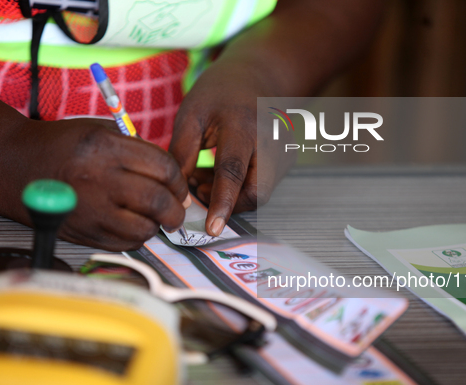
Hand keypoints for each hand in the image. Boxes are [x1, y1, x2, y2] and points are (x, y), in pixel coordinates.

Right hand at [0, 117, 188, 250]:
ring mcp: (88, 209)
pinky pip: (123, 243)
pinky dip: (136, 237)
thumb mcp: (101, 131)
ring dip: (157, 225)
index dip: (179, 180)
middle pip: (158, 201)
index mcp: (105, 147)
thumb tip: (173, 177)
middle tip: (177, 209)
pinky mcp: (80, 232)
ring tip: (154, 218)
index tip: (179, 186)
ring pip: (143, 228)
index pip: (163, 167)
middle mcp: (97, 179)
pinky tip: (133, 225)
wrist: (12, 164)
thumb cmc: (62, 145)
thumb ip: (138, 151)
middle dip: (176, 209)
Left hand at [169, 61, 294, 236]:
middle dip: (226, 202)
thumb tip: (178, 195)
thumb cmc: (220, 93)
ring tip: (206, 173)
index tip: (213, 228)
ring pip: (259, 193)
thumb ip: (182, 154)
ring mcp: (284, 151)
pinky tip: (223, 169)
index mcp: (244, 125)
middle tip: (198, 187)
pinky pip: (263, 186)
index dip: (222, 202)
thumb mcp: (191, 114)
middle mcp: (271, 140)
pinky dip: (240, 187)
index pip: (233, 171)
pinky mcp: (287, 160)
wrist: (257, 76)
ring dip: (231, 194)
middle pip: (255, 191)